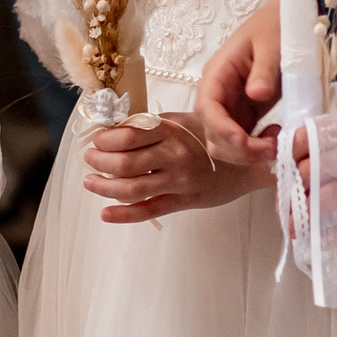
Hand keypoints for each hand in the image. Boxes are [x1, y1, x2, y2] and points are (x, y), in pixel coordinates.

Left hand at [82, 114, 265, 221]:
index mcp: (171, 129)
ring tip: (90, 182)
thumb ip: (153, 125)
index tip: (95, 140)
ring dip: (104, 187)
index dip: (105, 140)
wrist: (248, 161)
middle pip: (125, 162)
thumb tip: (114, 130)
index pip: (128, 135)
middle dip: (99, 162)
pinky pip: (149, 210)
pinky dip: (124, 214)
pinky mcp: (184, 200)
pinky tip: (106, 214)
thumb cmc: (211, 137)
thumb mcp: (183, 121)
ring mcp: (179, 180)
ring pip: (132, 188)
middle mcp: (174, 154)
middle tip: (89, 160)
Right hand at [194, 0, 282, 165]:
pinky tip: (276, 137)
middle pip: (213, 134)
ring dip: (248, 154)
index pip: (206, 108)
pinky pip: (243, 141)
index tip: (244, 141)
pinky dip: (257, 148)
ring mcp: (231, 107)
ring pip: (226, 144)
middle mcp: (218, 94)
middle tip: (272, 148)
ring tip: (277, 144)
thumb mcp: (271, 44)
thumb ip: (264, 70)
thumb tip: (255, 94)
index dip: (221, 129)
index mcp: (218, 73)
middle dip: (239, 149)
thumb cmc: (275, 28)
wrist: (286, 23)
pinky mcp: (246, 115)